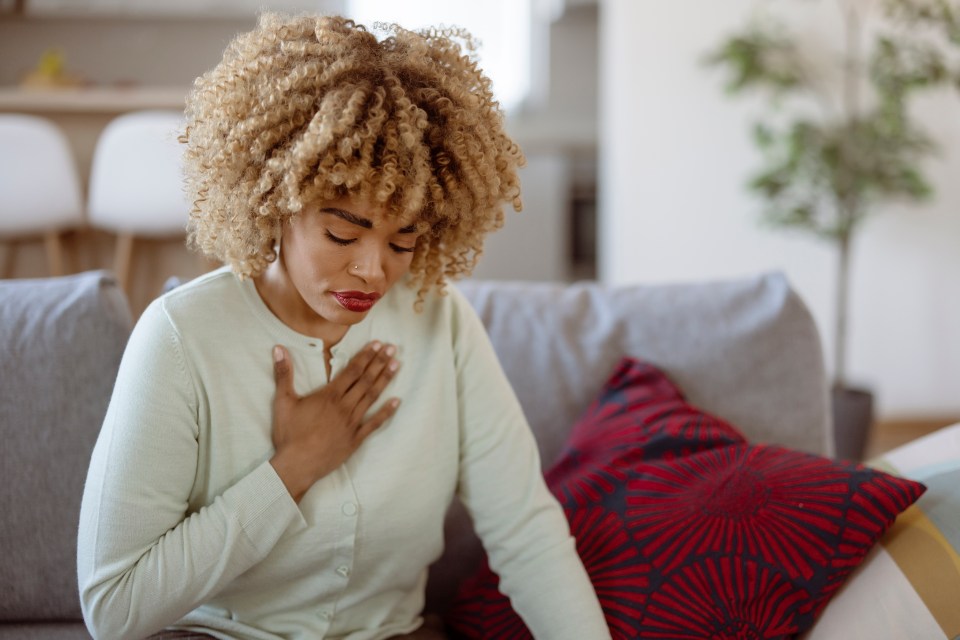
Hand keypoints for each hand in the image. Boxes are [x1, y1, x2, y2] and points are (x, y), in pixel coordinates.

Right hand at [269, 341, 400, 501]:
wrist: (297, 465)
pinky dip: (386, 412)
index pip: (352, 370)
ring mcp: (352, 423)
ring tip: (396, 365)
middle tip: (392, 349)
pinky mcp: (355, 439)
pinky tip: (397, 401)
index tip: (378, 344)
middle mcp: (344, 406)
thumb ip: (283, 373)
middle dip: (379, 363)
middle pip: (365, 380)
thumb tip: (278, 349)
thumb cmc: (289, 434)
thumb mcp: (283, 401)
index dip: (366, 356)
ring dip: (385, 380)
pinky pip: (374, 424)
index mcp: (329, 396)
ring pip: (372, 397)